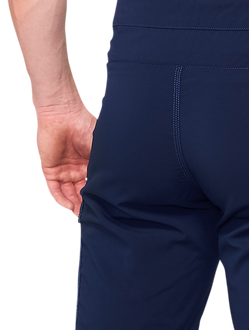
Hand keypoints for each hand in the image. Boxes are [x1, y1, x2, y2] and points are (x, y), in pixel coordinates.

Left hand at [34, 104, 95, 219]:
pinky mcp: (49, 169)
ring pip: (67, 193)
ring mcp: (63, 170)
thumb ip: (105, 166)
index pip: (93, 184)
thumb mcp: (100, 150)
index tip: (105, 207)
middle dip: (86, 205)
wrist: (64, 113)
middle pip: (81, 192)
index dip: (98, 196)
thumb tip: (118, 183)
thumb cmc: (84, 126)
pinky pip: (53, 189)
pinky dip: (60, 199)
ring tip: (81, 215)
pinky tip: (68, 207)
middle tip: (94, 215)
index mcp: (90, 163)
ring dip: (73, 205)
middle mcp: (76, 169)